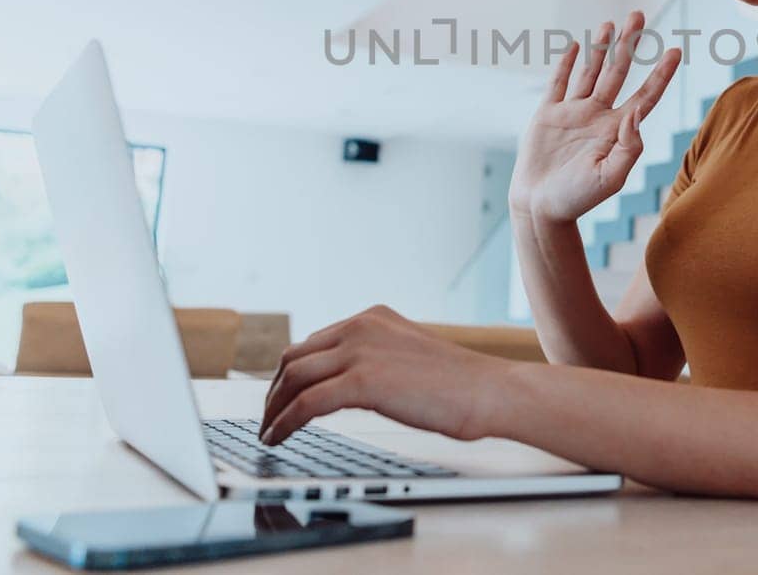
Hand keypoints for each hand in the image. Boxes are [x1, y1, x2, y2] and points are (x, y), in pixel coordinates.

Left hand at [259, 305, 506, 444]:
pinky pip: (307, 403)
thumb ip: (377, 360)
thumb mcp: (408, 358)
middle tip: (268, 418)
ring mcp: (360, 351)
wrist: (489, 391)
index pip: (313, 343)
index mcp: (371, 318)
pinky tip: (278, 438)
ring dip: (273, 408)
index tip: (281, 397)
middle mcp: (360, 326)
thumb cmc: (459, 385)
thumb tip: (346, 385)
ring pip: (294, 378)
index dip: (290, 373)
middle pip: (295, 357)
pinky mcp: (362, 381)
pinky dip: (285, 422)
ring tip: (268, 432)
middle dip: (274, 390)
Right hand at [507, 10, 680, 226]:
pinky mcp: (548, 115)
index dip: (660, 73)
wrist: (541, 208)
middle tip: (638, 15)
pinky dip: (566, 63)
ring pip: (590, 72)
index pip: (645, 95)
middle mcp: (598, 116)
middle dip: (628, 44)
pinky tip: (576, 46)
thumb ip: (629, 146)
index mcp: (617, 131)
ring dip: (601, 47)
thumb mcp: (611, 177)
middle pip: (618, 72)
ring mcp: (573, 113)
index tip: (674, 50)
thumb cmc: (578, 199)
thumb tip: (637, 112)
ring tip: (611, 24)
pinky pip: (559, 83)